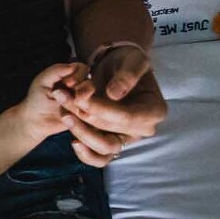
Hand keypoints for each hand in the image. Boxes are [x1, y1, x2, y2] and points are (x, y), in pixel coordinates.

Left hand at [17, 61, 88, 141]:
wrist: (36, 121)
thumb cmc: (37, 98)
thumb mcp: (42, 81)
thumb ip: (55, 71)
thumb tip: (72, 66)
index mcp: (71, 74)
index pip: (83, 69)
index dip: (78, 75)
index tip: (67, 83)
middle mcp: (81, 86)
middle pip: (92, 84)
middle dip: (83, 91)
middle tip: (74, 99)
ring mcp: (86, 101)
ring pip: (94, 100)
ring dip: (83, 105)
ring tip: (69, 110)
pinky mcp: (87, 115)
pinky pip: (92, 114)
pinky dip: (84, 115)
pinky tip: (72, 117)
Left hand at [53, 45, 168, 166]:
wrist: (116, 68)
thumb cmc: (128, 63)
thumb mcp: (133, 60)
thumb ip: (127, 75)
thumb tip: (115, 94)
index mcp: (155, 111)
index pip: (128, 117)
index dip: (103, 110)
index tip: (82, 99)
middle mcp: (143, 129)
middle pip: (113, 131)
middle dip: (86, 117)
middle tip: (65, 99)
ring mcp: (126, 138)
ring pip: (104, 147)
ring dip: (81, 132)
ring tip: (65, 114)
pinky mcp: (110, 142)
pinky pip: (99, 157)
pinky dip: (85, 153)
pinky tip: (73, 141)